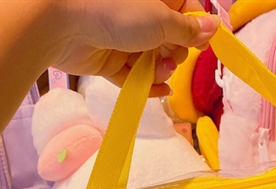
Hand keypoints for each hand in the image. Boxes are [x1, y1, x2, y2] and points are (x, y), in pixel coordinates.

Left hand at [51, 0, 220, 94]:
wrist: (62, 23)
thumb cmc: (114, 10)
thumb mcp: (161, 20)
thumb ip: (188, 30)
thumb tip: (213, 27)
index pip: (184, 11)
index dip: (195, 29)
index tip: (202, 45)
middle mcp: (138, 15)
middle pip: (169, 38)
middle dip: (176, 53)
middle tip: (174, 58)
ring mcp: (122, 38)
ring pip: (152, 59)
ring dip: (163, 70)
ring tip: (162, 73)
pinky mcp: (107, 60)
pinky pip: (133, 76)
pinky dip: (147, 84)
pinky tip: (160, 91)